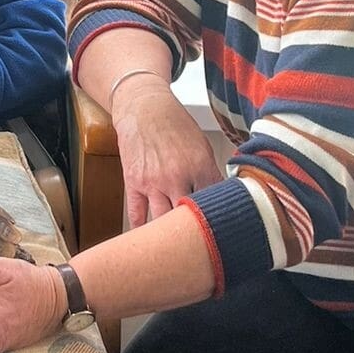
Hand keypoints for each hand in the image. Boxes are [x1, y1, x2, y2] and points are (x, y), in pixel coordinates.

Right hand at [112, 80, 222, 227]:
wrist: (143, 107)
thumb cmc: (174, 124)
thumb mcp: (202, 145)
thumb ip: (209, 174)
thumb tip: (219, 197)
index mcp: (199, 166)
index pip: (214, 203)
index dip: (218, 217)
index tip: (219, 226)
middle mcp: (176, 177)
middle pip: (189, 218)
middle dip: (195, 231)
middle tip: (200, 241)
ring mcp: (153, 182)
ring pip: (162, 221)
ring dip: (169, 234)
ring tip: (176, 245)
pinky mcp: (133, 183)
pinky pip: (137, 213)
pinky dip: (143, 228)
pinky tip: (149, 238)